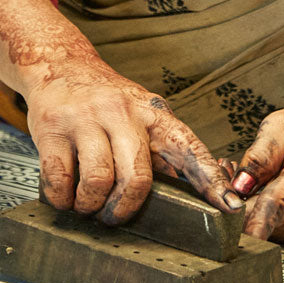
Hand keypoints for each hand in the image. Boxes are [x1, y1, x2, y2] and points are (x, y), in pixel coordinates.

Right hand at [25, 48, 240, 223]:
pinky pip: (60, 180)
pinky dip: (63, 199)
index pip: (189, 149)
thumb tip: (191, 193)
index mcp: (153, 114)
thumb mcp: (141, 117)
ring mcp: (87, 119)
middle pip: (137, 176)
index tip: (230, 206)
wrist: (59, 66)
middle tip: (115, 216)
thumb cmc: (106, 101)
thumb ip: (161, 151)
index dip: (211, 180)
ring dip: (92, 206)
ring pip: (99, 181)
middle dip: (126, 208)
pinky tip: (66, 195)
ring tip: (88, 205)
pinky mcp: (53, 129)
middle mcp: (123, 113)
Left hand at [231, 108, 283, 242]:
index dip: (261, 221)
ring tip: (244, 174)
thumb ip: (262, 153)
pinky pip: (258, 224)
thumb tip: (241, 183)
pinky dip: (248, 208)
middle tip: (226, 168)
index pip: (279, 202)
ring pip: (254, 221)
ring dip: (239, 202)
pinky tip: (252, 188)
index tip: (249, 236)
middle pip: (257, 216)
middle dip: (232, 197)